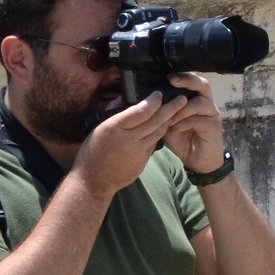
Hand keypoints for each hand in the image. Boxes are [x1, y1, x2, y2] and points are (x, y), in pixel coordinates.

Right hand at [71, 92, 188, 199]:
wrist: (95, 180)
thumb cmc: (93, 151)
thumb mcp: (98, 128)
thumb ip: (113, 111)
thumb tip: (125, 96)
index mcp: (114, 128)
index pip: (141, 111)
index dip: (153, 101)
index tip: (159, 94)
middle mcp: (129, 139)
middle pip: (156, 120)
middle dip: (171, 108)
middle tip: (182, 98)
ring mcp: (139, 151)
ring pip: (159, 131)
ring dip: (169, 120)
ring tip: (177, 110)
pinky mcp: (144, 160)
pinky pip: (155, 142)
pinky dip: (160, 132)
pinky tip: (164, 125)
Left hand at [161, 72, 227, 174]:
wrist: (198, 161)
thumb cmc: (183, 141)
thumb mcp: (168, 124)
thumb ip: (164, 113)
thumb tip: (148, 102)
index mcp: (196, 100)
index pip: (193, 82)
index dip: (182, 76)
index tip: (167, 76)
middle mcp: (207, 104)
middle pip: (203, 84)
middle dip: (187, 80)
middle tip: (172, 81)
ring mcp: (213, 114)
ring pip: (200, 102)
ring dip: (181, 109)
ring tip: (169, 119)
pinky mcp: (215, 126)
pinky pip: (199, 119)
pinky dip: (184, 123)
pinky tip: (175, 129)